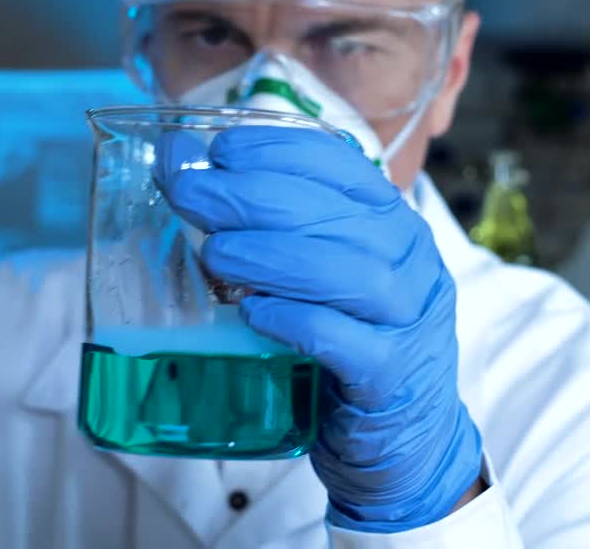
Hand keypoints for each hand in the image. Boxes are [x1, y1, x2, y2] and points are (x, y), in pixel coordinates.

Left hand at [155, 126, 482, 531]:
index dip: (279, 149)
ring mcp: (407, 320)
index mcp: (392, 223)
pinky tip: (256, 313)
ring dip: (274, 256)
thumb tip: (179, 166)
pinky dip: (298, 321)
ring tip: (216, 254)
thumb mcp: (318, 274)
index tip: (221, 151)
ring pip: (347, 273)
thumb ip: (268, 225)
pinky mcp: (391, 376)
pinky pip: (347, 341)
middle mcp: (410, 262)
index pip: (342, 165)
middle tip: (190, 195)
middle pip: (336, 213)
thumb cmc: (349, 340)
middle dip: (254, 196)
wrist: (406, 438)